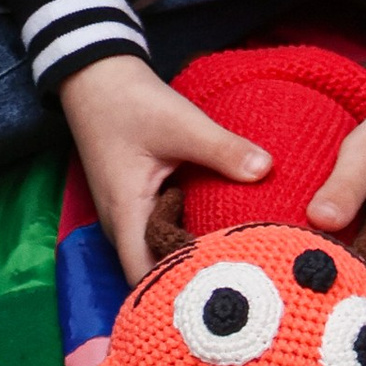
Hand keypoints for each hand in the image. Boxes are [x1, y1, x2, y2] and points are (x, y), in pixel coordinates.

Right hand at [62, 54, 271, 284]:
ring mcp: (129, 215)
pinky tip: (220, 234)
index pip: (144, 278)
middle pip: (154, 272)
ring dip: (191, 258)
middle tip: (241, 278)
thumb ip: (222, 149)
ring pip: (159, 253)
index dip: (178, 289)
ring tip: (238, 262)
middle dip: (192, 279)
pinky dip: (187, 237)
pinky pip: (162, 233)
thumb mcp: (181, 124)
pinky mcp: (139, 202)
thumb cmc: (131, 102)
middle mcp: (122, 224)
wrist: (98, 77)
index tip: (222, 285)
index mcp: (126, 215)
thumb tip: (266, 170)